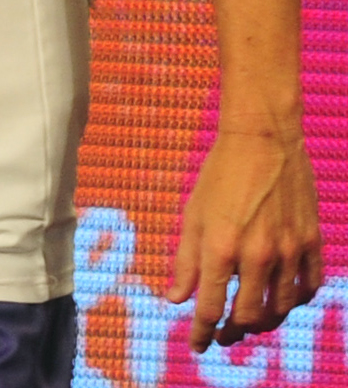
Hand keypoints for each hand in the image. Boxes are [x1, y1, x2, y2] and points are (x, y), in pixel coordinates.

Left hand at [169, 126, 323, 350]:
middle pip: (249, 315)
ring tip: (250, 324)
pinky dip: (295, 302)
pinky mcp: (312, 242)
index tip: (198, 345)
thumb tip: (176, 299)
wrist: (263, 142)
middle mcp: (257, 255)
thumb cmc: (219, 177)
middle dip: (233, 332)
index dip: (202, 332)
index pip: (210, 306)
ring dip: (265, 322)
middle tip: (224, 336)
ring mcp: (289, 250)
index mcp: (220, 248)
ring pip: (282, 307)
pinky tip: (283, 303)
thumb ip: (185, 261)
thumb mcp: (192, 216)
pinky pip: (308, 287)